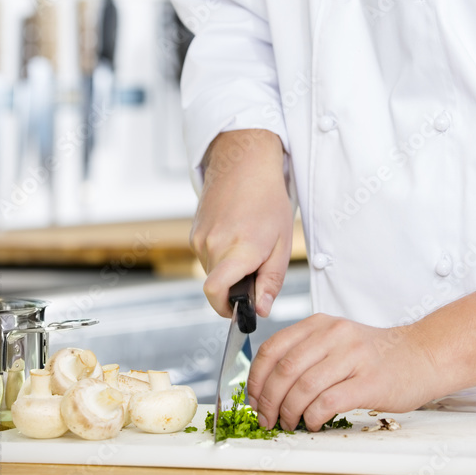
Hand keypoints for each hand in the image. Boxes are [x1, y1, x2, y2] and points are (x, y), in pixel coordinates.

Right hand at [190, 129, 292, 317]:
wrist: (244, 164)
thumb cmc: (267, 200)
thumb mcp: (282, 242)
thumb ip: (271, 280)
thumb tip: (261, 310)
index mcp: (239, 249)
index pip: (215, 293)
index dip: (225, 309)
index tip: (239, 309)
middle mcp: (214, 245)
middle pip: (217, 287)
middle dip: (235, 286)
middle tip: (256, 264)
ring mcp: (200, 239)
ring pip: (211, 272)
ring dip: (228, 269)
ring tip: (247, 242)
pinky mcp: (194, 233)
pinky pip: (206, 257)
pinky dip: (220, 255)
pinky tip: (234, 234)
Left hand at [247, 313, 436, 430]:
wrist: (420, 355)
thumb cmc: (375, 355)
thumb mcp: (336, 341)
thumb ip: (306, 353)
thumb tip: (268, 386)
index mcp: (321, 324)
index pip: (274, 348)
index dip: (257, 377)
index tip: (253, 398)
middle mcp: (334, 335)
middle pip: (285, 369)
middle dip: (268, 400)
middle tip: (266, 419)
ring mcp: (352, 356)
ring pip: (303, 387)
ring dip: (289, 412)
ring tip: (289, 424)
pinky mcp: (368, 381)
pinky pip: (327, 401)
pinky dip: (312, 417)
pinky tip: (312, 423)